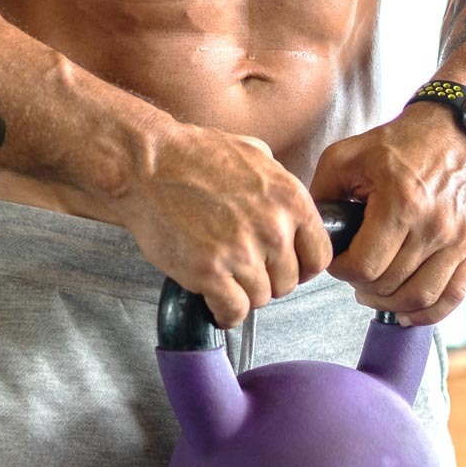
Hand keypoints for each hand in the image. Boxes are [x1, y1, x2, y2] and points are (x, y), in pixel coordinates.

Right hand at [113, 121, 333, 328]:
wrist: (146, 163)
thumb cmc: (193, 154)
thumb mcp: (254, 153)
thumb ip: (278, 184)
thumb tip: (286, 205)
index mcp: (290, 199)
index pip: (319, 256)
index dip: (300, 266)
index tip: (282, 267)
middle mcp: (273, 228)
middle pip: (288, 282)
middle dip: (267, 280)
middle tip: (243, 270)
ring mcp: (242, 252)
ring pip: (261, 299)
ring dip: (242, 294)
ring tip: (223, 279)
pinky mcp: (210, 272)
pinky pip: (233, 311)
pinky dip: (224, 312)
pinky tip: (213, 300)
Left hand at [308, 105, 465, 325]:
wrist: (450, 134)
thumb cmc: (396, 145)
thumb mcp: (345, 157)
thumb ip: (321, 196)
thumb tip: (310, 233)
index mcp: (402, 202)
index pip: (365, 266)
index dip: (342, 270)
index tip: (338, 259)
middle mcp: (435, 224)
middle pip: (391, 285)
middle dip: (363, 285)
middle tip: (355, 273)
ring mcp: (460, 238)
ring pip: (420, 297)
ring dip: (391, 303)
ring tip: (376, 292)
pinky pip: (453, 296)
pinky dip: (429, 312)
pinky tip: (407, 310)